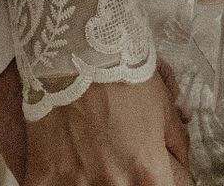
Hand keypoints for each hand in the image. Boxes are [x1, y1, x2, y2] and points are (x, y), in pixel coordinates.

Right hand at [22, 69, 190, 185]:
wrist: (68, 51)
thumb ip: (176, 140)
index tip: (158, 160)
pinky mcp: (44, 178)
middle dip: (134, 173)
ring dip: (97, 174)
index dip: (167, 170)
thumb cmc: (115, 72)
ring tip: (92, 148)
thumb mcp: (161, 102)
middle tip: (122, 148)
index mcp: (147, 175)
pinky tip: (65, 156)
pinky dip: (62, 177)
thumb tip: (180, 159)